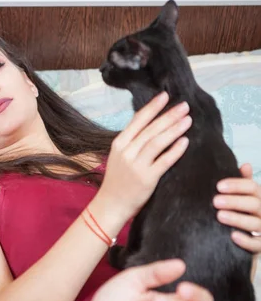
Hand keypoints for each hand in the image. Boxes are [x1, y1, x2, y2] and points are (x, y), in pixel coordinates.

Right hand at [95, 92, 190, 220]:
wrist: (111, 204)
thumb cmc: (118, 180)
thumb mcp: (119, 156)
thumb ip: (132, 142)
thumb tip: (153, 125)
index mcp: (119, 144)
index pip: (137, 120)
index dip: (152, 107)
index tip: (165, 96)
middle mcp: (126, 152)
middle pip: (150, 129)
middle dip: (169, 116)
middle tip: (184, 106)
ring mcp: (136, 165)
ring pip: (157, 142)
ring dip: (174, 129)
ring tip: (188, 120)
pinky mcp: (147, 179)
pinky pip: (164, 161)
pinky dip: (175, 151)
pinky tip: (185, 141)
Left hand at [215, 163, 260, 252]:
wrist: (250, 240)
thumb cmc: (244, 213)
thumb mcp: (244, 197)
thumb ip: (243, 183)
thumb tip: (246, 165)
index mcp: (259, 198)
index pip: (252, 187)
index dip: (237, 185)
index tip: (219, 186)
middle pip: (254, 204)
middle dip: (235, 201)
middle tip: (215, 201)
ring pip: (255, 224)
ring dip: (237, 219)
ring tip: (220, 216)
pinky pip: (257, 244)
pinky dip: (246, 241)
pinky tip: (233, 236)